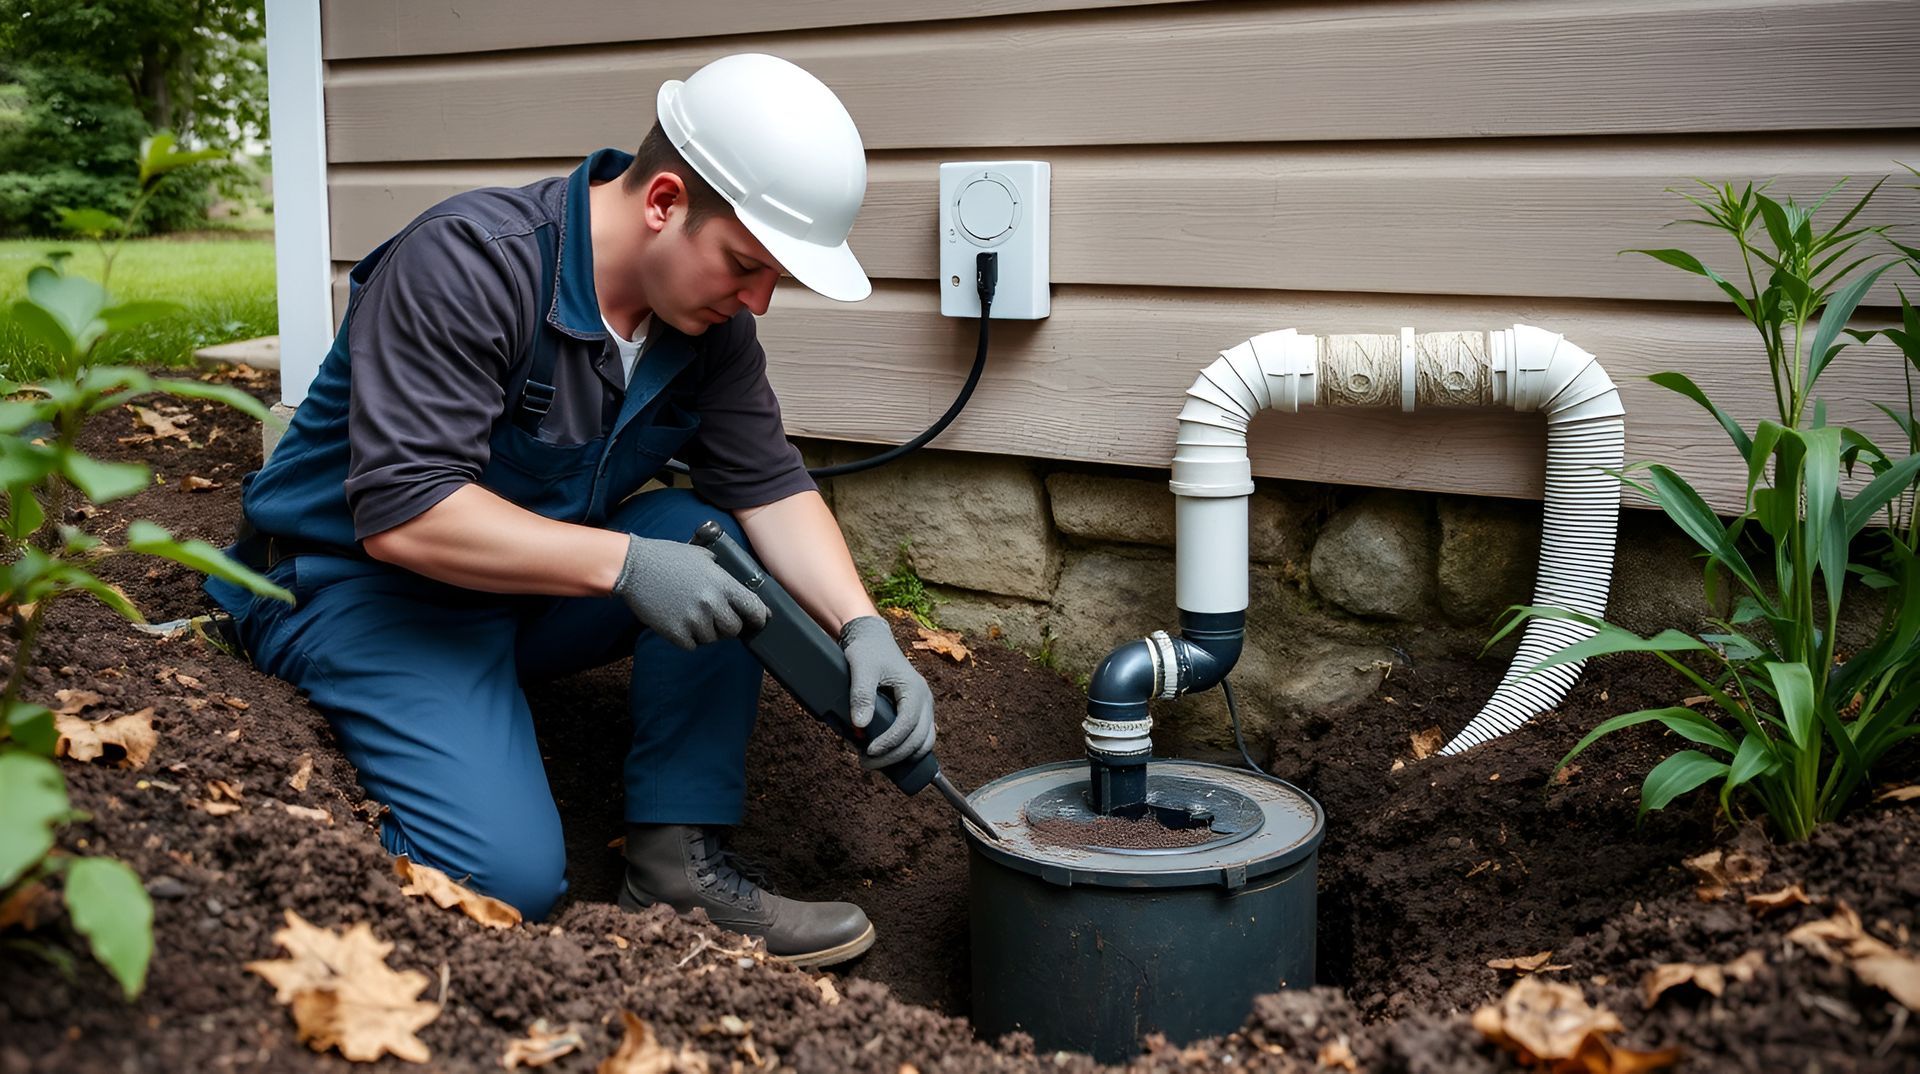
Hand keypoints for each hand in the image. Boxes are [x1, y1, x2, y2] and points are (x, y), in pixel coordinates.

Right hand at [612, 535, 768, 649]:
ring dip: (706, 631)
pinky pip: (692, 645)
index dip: (758, 617)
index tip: (758, 620)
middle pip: (734, 629)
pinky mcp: (675, 633)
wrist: (633, 567)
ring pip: (712, 639)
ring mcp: (693, 620)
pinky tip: (679, 621)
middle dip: (728, 625)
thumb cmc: (667, 557)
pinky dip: (688, 638)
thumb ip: (722, 574)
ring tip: (692, 614)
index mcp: (722, 584)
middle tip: (716, 617)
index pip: (753, 609)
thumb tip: (738, 587)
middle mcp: (711, 603)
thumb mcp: (702, 556)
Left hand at [839, 615, 935, 768]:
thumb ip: (861, 695)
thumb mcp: (861, 669)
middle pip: (918, 740)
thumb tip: (860, 725)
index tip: (868, 752)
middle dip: (894, 756)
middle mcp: (925, 700)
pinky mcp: (917, 712)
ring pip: (924, 743)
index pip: (908, 725)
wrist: (873, 639)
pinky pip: (920, 739)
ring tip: (874, 761)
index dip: (890, 742)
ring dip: (902, 758)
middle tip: (865, 763)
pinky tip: (886, 756)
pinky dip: (906, 751)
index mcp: (915, 689)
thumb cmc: (867, 651)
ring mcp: (924, 707)